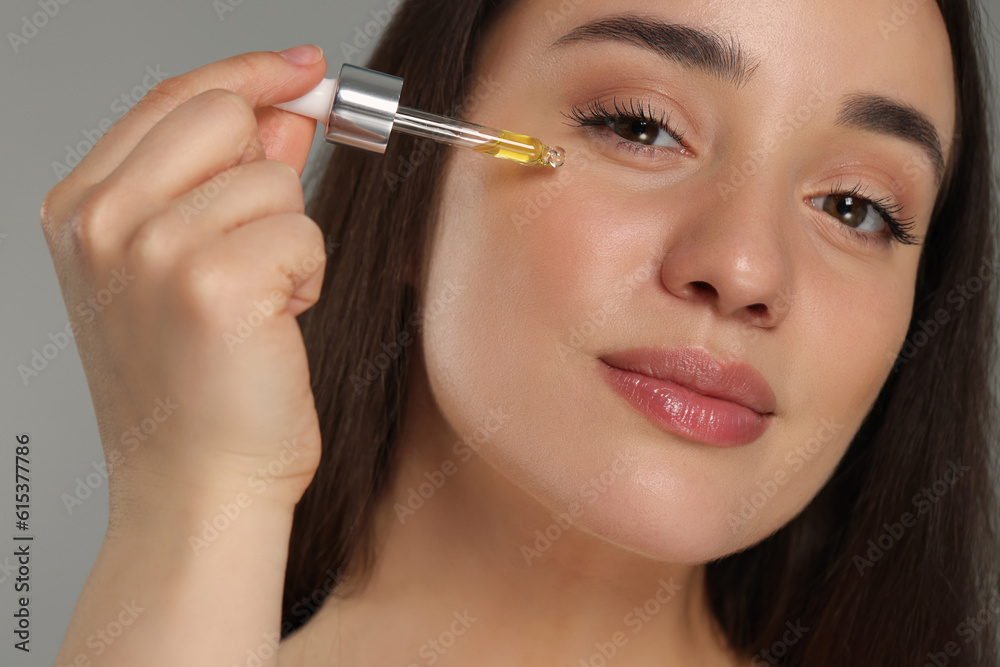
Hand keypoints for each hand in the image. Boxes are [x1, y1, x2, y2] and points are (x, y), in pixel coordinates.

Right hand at [39, 45, 330, 514]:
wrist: (197, 489)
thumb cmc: (197, 392)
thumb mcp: (187, 269)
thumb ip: (226, 179)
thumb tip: (282, 113)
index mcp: (83, 211)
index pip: (176, 98)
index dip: (250, 73)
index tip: (303, 68)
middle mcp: (103, 221)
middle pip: (225, 115)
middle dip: (267, 173)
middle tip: (259, 246)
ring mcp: (149, 248)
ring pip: (276, 181)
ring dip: (288, 245)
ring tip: (255, 308)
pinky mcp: (211, 281)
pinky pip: (304, 232)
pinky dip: (306, 279)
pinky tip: (271, 327)